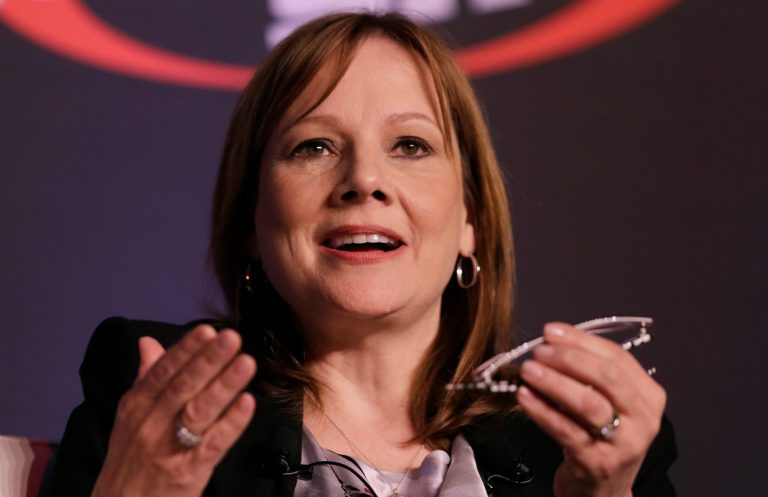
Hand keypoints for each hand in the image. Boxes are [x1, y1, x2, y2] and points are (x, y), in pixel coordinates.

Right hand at [91, 325, 256, 496]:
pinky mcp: (188, 473)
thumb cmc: (130, 462)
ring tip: (246, 363)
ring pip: (199, 412)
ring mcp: (169, 448)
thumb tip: (148, 343)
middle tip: (231, 338)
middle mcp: (150, 424)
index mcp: (136, 407)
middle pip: (182, 387)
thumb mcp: (129, 419)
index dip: (186, 350)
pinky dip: (231, 423)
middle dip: (208, 360)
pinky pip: (213, 444)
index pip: (163, 372)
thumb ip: (144, 378)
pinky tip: (247, 404)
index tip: (207, 330)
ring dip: (224, 385)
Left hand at [515, 322, 665, 496]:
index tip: (551, 331)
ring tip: (528, 370)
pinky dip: (542, 411)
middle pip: (606, 377)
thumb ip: (590, 374)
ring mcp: (623, 444)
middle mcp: (643, 419)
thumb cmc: (601, 439)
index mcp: (648, 396)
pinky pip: (566, 430)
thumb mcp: (607, 404)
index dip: (582, 340)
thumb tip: (554, 341)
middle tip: (539, 351)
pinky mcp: (597, 463)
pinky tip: (525, 397)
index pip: (616, 358)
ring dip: (554, 382)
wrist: (603, 492)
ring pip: (588, 403)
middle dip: (568, 358)